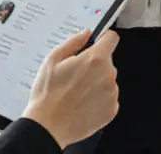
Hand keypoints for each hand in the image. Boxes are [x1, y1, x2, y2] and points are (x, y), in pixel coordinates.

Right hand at [24, 29, 120, 147]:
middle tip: (75, 75)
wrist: (48, 126)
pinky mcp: (112, 110)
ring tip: (77, 92)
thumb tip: (86, 33)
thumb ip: (73, 42)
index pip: (112, 38)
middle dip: (95, 64)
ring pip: (108, 80)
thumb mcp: (52, 60)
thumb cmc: (48, 93)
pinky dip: (98, 99)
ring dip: (97, 82)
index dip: (102, 39)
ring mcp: (112, 94)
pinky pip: (108, 97)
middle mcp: (109, 75)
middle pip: (107, 61)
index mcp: (96, 59)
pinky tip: (82, 104)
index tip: (94, 45)